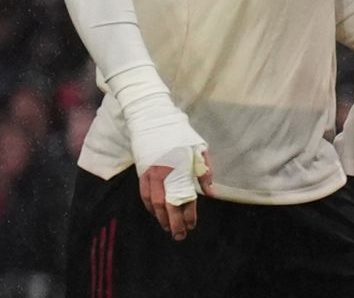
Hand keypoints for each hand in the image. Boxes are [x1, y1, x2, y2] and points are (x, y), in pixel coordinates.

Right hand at [120, 86, 212, 240]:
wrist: (151, 118)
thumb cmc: (179, 133)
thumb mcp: (199, 148)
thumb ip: (205, 171)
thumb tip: (211, 193)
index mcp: (180, 166)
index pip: (186, 196)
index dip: (189, 213)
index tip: (193, 225)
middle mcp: (164, 173)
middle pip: (168, 204)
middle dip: (174, 222)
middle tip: (180, 236)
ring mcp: (150, 173)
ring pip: (154, 202)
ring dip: (161, 218)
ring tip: (168, 229)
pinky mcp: (141, 172)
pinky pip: (145, 195)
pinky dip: (150, 207)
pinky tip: (156, 214)